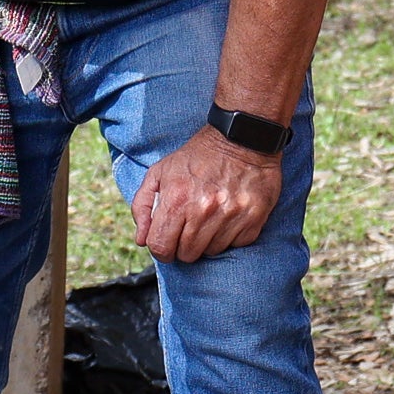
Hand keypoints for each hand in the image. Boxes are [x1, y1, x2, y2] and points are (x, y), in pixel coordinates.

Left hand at [131, 125, 281, 263]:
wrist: (242, 139)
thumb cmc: (198, 157)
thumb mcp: (160, 171)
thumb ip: (143, 205)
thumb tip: (141, 240)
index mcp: (177, 198)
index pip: (161, 246)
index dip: (161, 249)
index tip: (166, 242)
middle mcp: (204, 210)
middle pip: (186, 254)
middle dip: (183, 246)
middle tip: (188, 228)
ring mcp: (230, 216)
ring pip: (211, 252)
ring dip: (206, 241)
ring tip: (209, 219)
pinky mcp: (252, 220)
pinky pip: (235, 245)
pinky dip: (229, 237)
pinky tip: (227, 217)